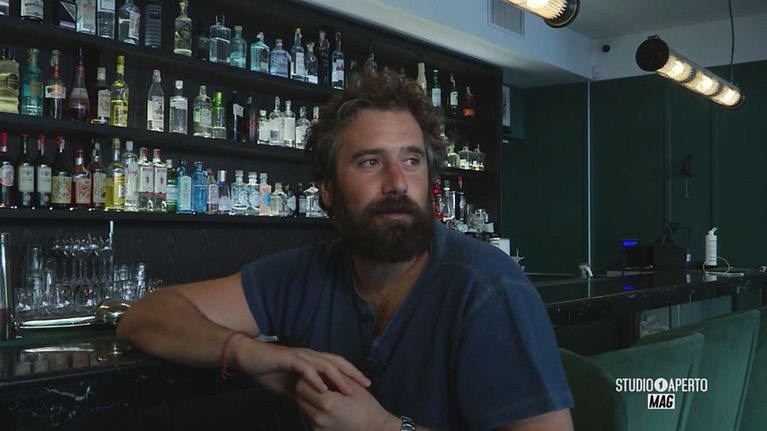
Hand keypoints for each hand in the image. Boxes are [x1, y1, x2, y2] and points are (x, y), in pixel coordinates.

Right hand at [232, 338, 370, 395]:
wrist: (249, 357)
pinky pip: (304, 368)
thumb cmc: (269, 370)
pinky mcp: (289, 358)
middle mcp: (310, 355)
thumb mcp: (290, 384)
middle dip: (353, 373)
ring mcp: (300, 356)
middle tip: (367, 385)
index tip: (365, 386)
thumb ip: (304, 390)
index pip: (337, 365)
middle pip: (337, 362)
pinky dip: (314, 378)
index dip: (352, 374)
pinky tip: (322, 388)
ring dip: (337, 377)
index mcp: (312, 360)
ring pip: (324, 365)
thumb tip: (315, 402)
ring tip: (348, 389)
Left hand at [293, 375, 398, 430]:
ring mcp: (317, 426)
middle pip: (298, 396)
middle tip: (315, 379)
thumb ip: (334, 376)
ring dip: (307, 396)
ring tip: (322, 392)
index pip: (302, 385)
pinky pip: (308, 415)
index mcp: (328, 403)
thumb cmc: (367, 407)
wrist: (374, 429)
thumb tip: (320, 368)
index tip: (314, 372)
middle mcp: (318, 416)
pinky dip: (313, 407)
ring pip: (301, 405)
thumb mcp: (354, 387)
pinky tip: (325, 403)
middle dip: (305, 385)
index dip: (306, 376)